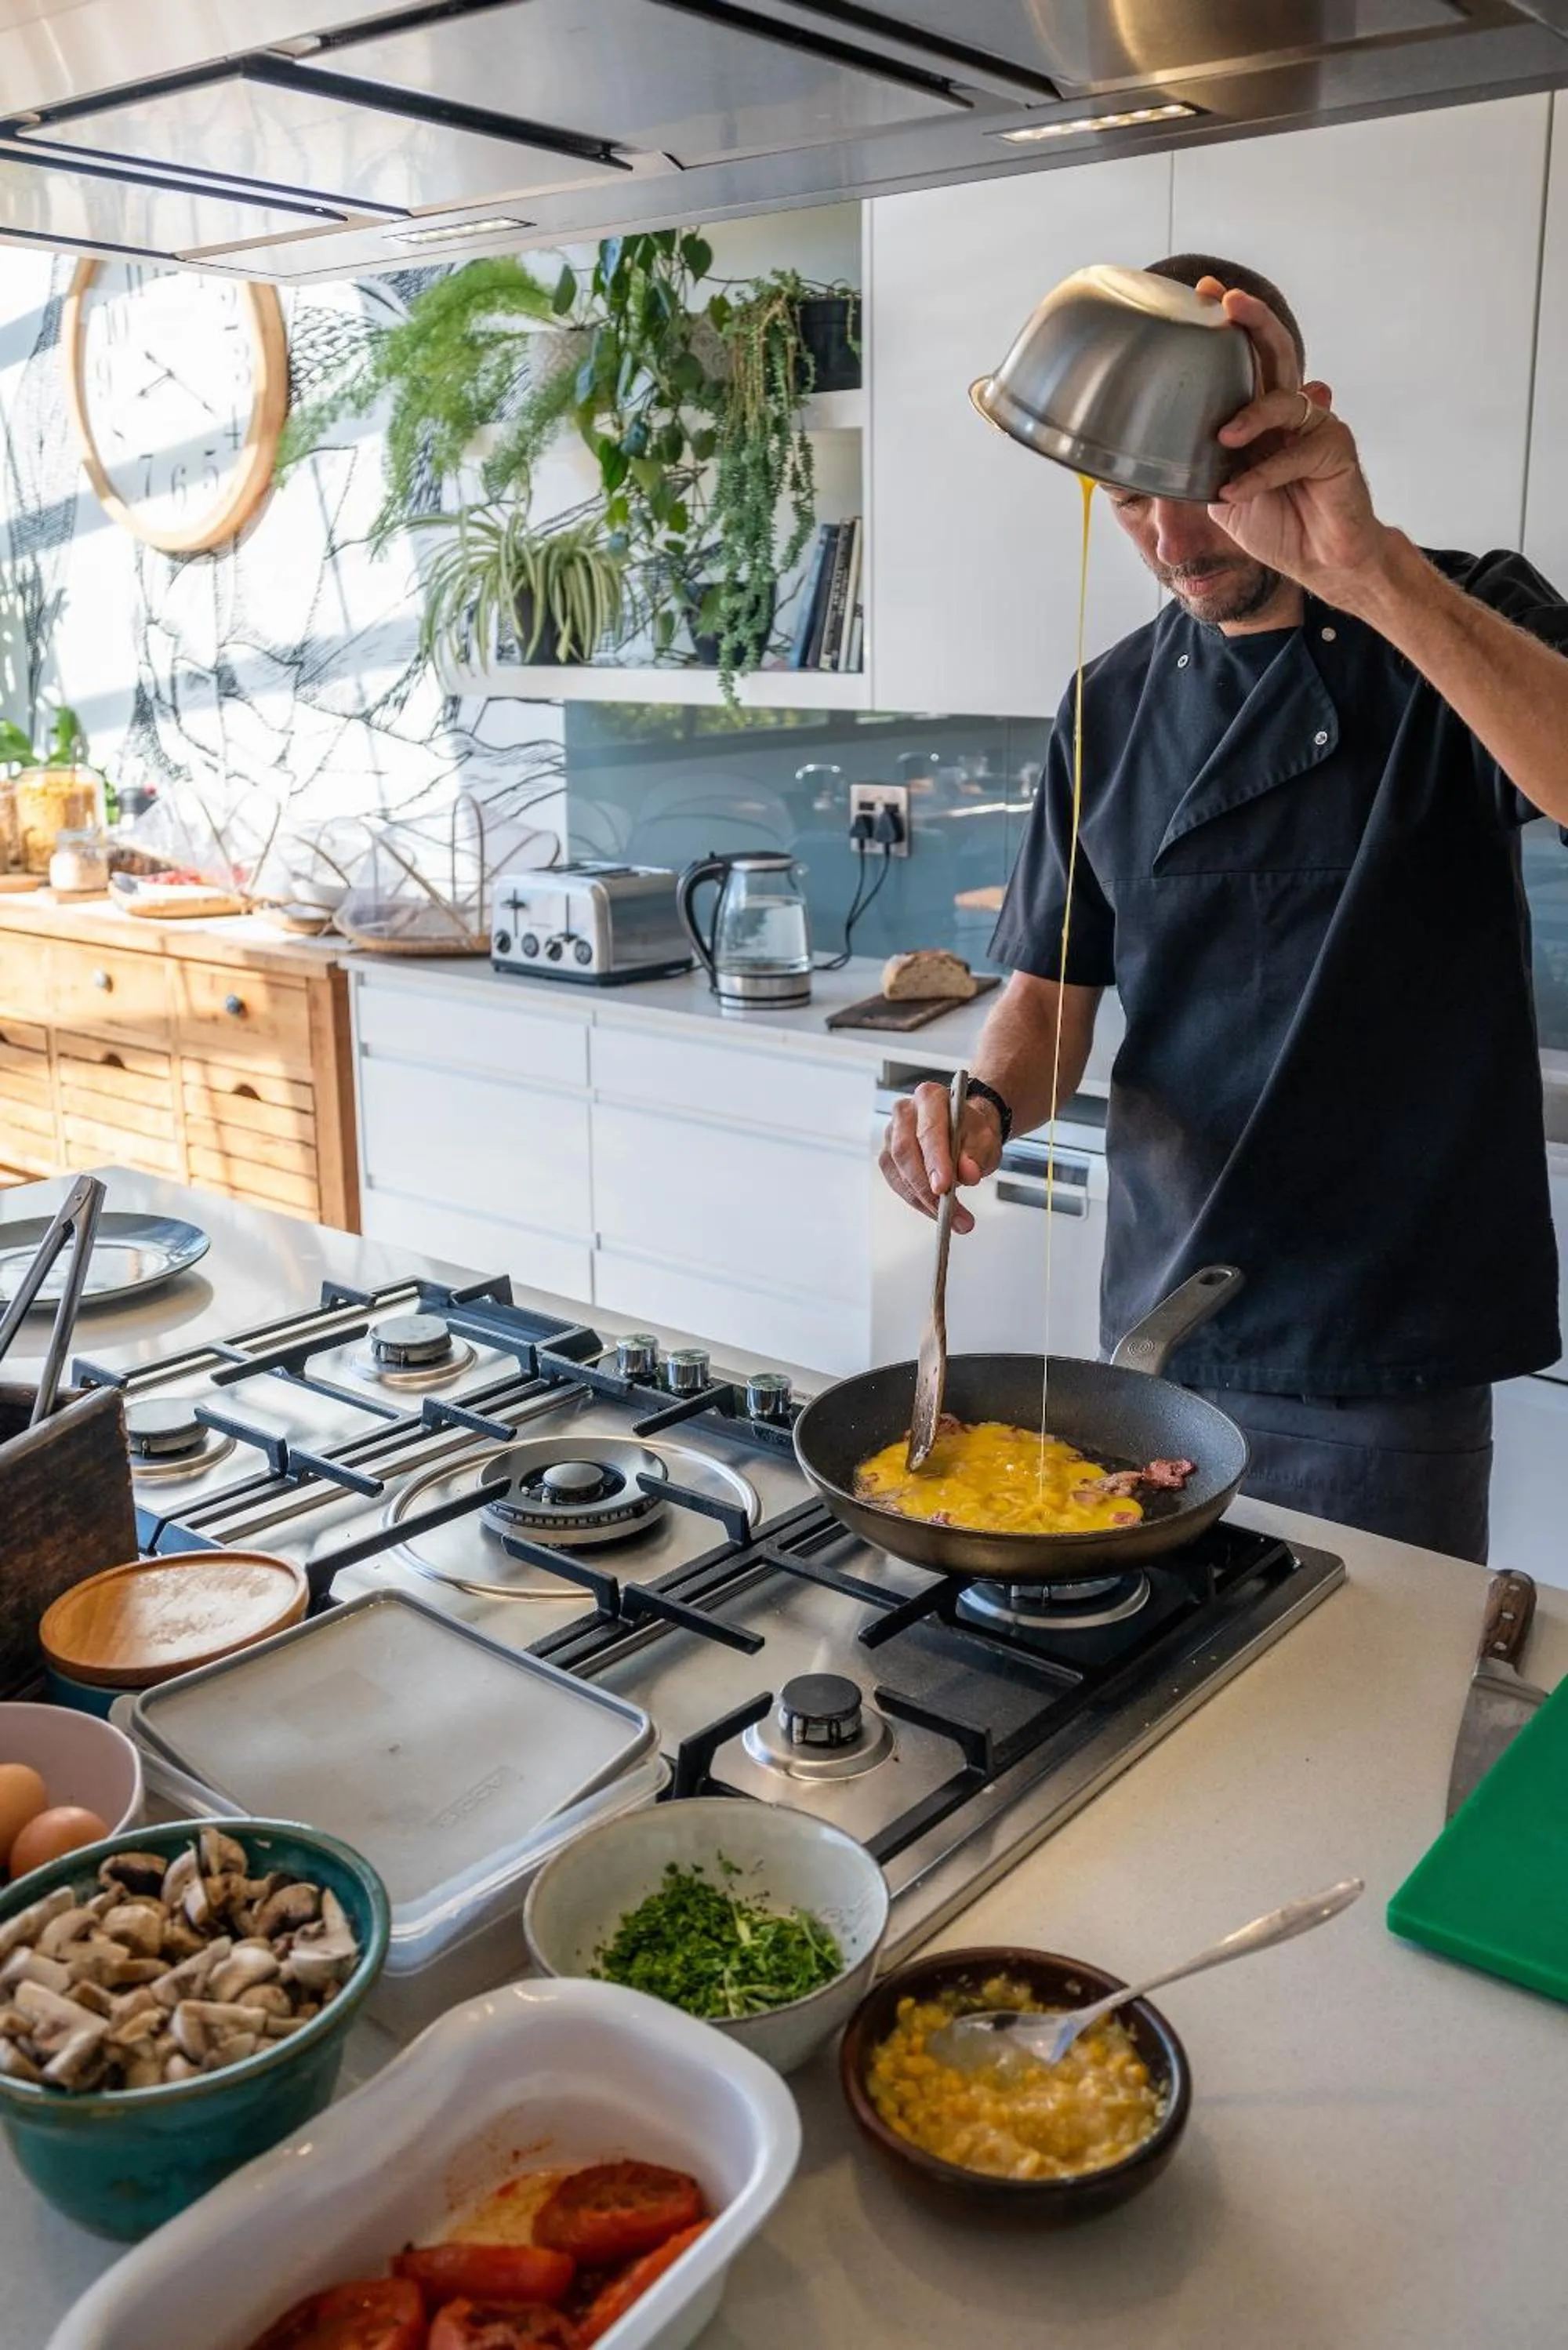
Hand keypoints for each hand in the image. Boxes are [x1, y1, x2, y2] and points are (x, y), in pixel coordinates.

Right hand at [880, 1081, 1002, 1235]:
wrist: (965, 1130)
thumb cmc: (972, 1131)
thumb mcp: (985, 1139)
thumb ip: (977, 1154)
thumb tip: (968, 1174)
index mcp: (930, 1097)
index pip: (929, 1130)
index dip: (935, 1161)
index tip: (944, 1187)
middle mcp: (905, 1112)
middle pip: (905, 1151)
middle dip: (925, 1187)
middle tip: (949, 1213)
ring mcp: (892, 1134)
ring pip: (898, 1171)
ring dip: (922, 1200)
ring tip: (951, 1221)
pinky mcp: (888, 1156)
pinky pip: (897, 1183)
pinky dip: (917, 1201)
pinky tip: (935, 1212)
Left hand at [1199, 277, 1391, 599]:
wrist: (1318, 563)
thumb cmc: (1274, 525)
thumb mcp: (1221, 495)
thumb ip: (1200, 468)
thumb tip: (1154, 448)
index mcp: (1262, 416)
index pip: (1248, 360)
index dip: (1232, 325)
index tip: (1203, 292)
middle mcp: (1290, 412)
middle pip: (1275, 353)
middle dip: (1252, 322)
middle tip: (1227, 301)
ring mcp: (1316, 425)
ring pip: (1285, 399)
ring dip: (1251, 415)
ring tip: (1224, 437)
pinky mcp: (1336, 449)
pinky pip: (1294, 451)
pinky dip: (1262, 474)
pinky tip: (1236, 491)